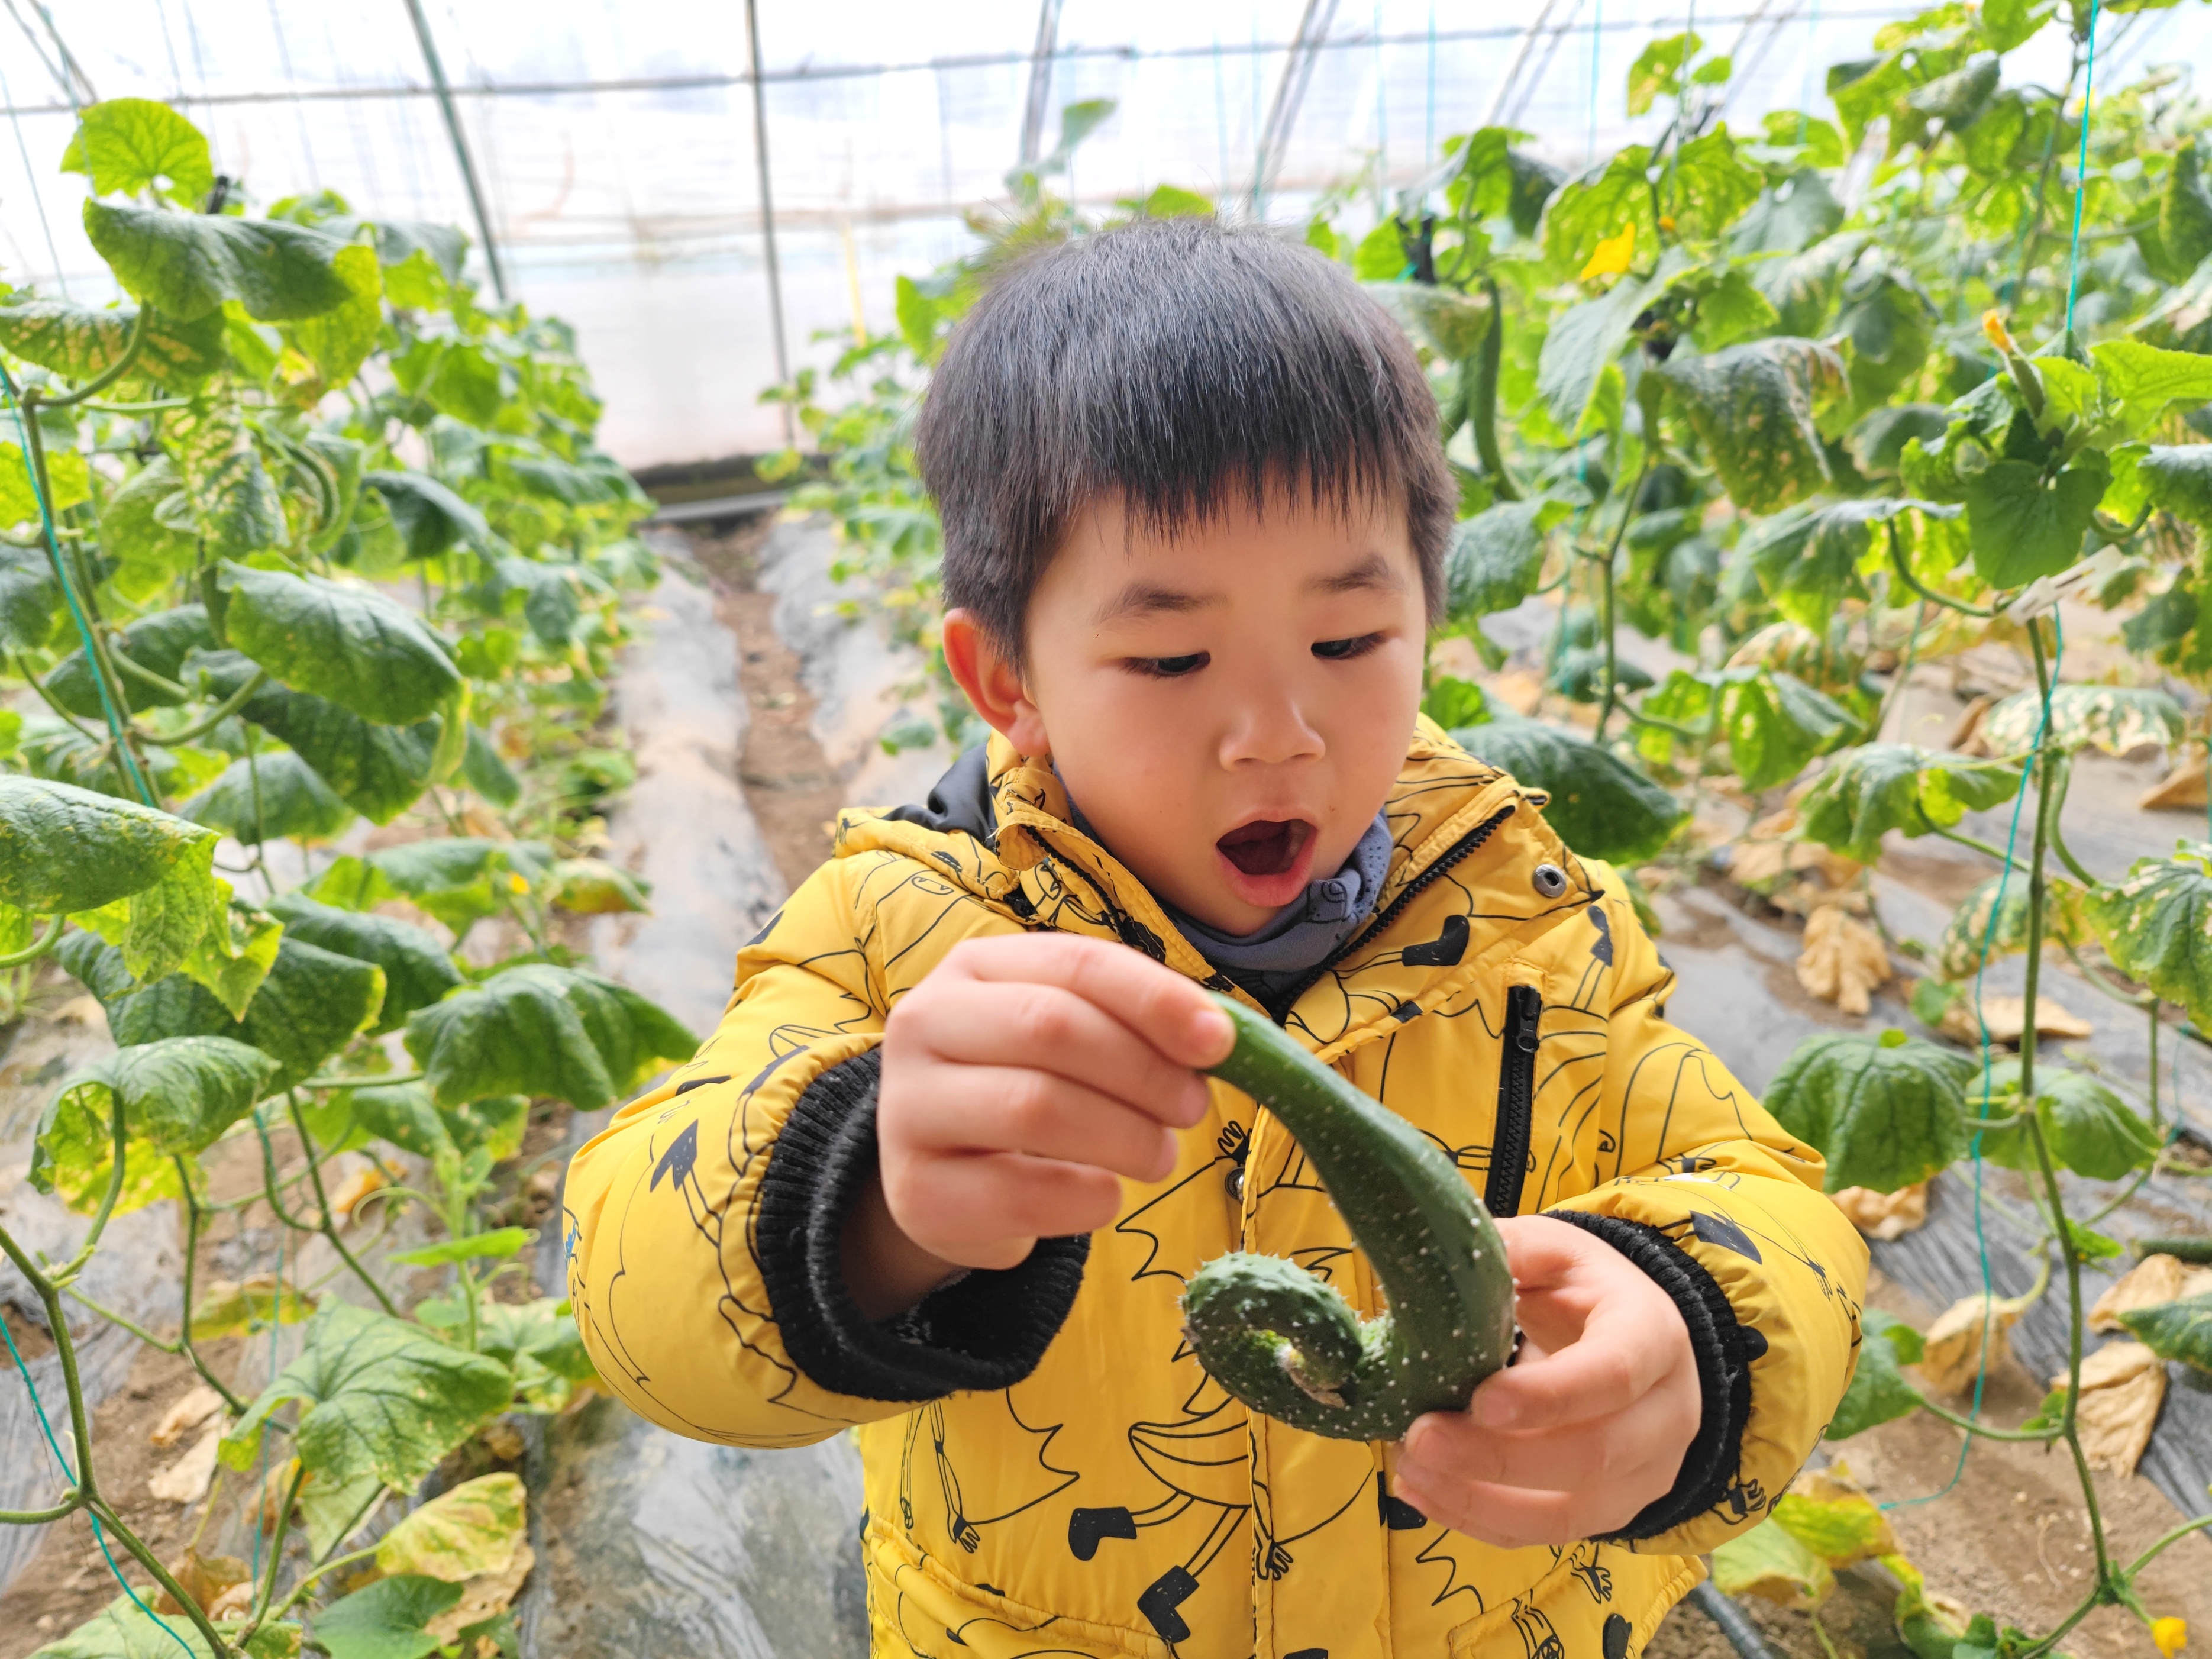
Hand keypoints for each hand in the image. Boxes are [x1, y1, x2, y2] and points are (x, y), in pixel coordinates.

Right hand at [848, 934, 1232, 1317]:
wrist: (949, 1181)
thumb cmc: (1027, 1089)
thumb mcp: (1071, 1038)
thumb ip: (1134, 1023)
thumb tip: (1219, 1036)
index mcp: (975, 967)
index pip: (1075, 962)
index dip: (1154, 998)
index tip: (1219, 1043)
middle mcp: (925, 1022)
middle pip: (1052, 1028)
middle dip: (1143, 1070)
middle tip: (1192, 1110)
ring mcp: (908, 1107)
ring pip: (1035, 1106)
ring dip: (1125, 1135)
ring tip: (1160, 1155)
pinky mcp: (914, 1190)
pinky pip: (1017, 1192)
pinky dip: (1084, 1197)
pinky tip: (1107, 1195)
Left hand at [1392, 1215, 1700, 1547]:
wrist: (1633, 1338)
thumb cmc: (1583, 1290)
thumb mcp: (1554, 1252)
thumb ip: (1509, 1253)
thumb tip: (1438, 1255)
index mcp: (1652, 1336)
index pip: (1614, 1376)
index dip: (1549, 1396)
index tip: (1479, 1400)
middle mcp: (1664, 1415)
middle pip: (1593, 1456)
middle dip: (1498, 1458)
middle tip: (1419, 1438)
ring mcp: (1644, 1474)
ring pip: (1570, 1513)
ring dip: (1480, 1500)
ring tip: (1408, 1471)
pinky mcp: (1611, 1511)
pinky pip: (1547, 1534)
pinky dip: (1480, 1521)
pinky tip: (1425, 1493)